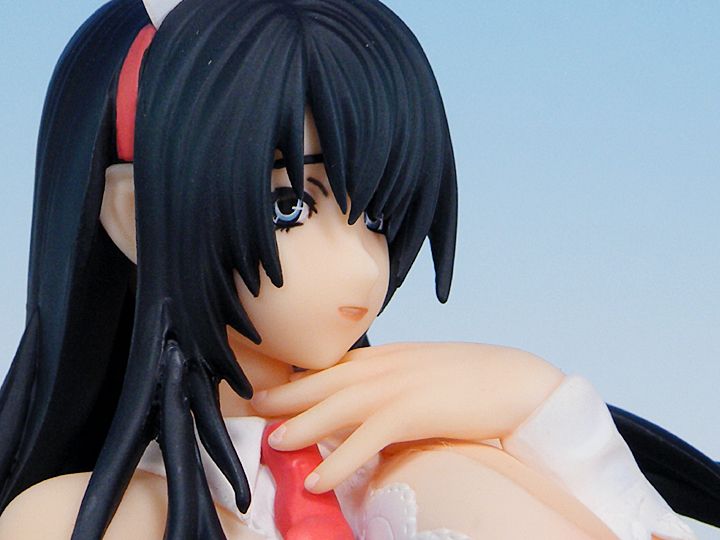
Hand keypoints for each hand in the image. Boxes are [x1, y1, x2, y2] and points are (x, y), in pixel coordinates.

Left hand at [250, 342, 563, 492]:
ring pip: (336, 406)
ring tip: (272, 442)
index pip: (333, 366)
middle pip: (325, 381)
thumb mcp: (424, 373)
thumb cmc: (473, 380)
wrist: (515, 381)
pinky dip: (339, 460)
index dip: (300, 379)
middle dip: (286, 396)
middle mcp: (386, 366)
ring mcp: (398, 387)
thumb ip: (393, 384)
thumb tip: (368, 410)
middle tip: (254, 408)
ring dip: (301, 425)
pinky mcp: (414, 411)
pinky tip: (317, 479)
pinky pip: (366, 439)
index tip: (272, 389)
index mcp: (388, 356)